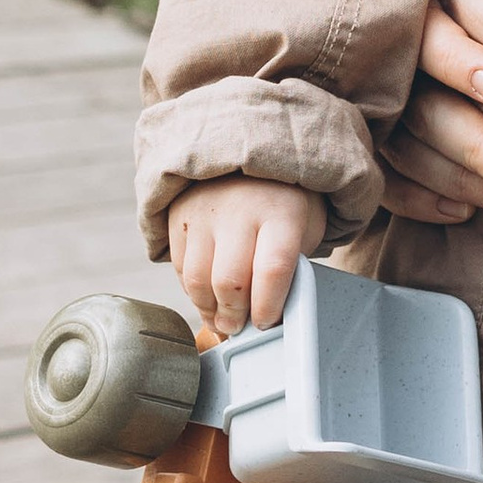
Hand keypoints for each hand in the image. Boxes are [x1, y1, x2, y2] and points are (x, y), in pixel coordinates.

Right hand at [166, 177, 324, 334]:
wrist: (250, 154)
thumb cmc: (285, 204)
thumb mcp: (304, 226)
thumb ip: (292, 265)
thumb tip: (269, 315)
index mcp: (281, 212)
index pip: (272, 269)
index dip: (267, 306)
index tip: (266, 323)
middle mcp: (239, 209)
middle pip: (228, 281)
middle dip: (234, 315)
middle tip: (240, 327)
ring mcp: (204, 212)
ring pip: (197, 279)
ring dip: (209, 309)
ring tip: (222, 319)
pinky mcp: (178, 217)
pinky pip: (178, 268)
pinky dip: (192, 291)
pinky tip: (207, 296)